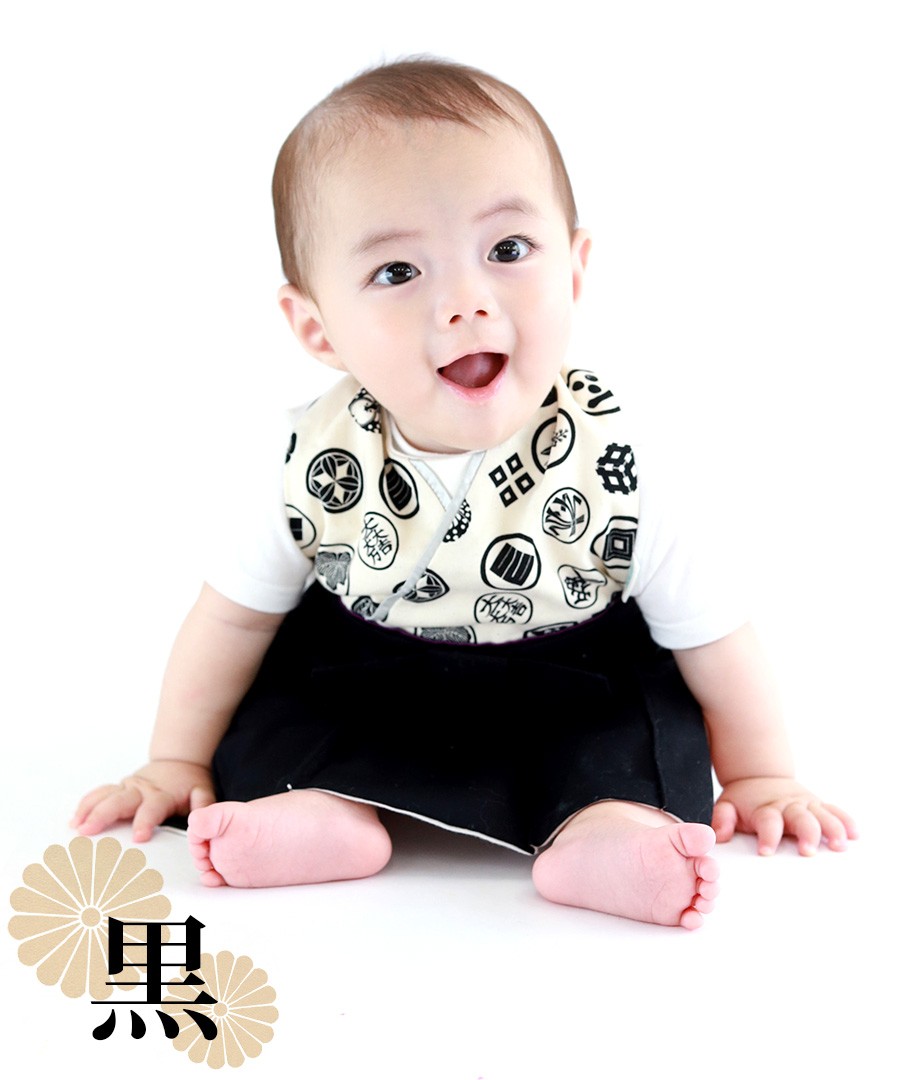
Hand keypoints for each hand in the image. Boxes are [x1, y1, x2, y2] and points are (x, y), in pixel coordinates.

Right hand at [70, 760, 215, 842]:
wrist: (179, 761)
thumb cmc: (190, 782)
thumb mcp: (203, 791)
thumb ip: (204, 805)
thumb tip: (201, 820)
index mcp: (162, 794)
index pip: (152, 808)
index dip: (145, 822)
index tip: (138, 837)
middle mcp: (141, 790)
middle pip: (120, 801)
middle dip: (103, 816)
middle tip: (87, 831)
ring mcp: (128, 787)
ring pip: (105, 796)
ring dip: (89, 810)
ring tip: (75, 827)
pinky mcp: (119, 788)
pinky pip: (100, 794)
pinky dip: (86, 804)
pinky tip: (74, 819)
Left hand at [713, 777, 857, 855]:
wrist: (759, 777)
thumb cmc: (744, 800)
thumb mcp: (728, 805)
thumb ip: (723, 819)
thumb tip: (719, 835)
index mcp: (765, 808)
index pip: (767, 821)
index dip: (767, 836)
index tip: (766, 851)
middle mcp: (788, 806)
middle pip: (800, 819)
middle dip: (806, 834)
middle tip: (808, 851)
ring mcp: (805, 804)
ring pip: (822, 815)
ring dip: (832, 829)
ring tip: (839, 845)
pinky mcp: (818, 805)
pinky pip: (834, 810)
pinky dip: (845, 821)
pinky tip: (854, 834)